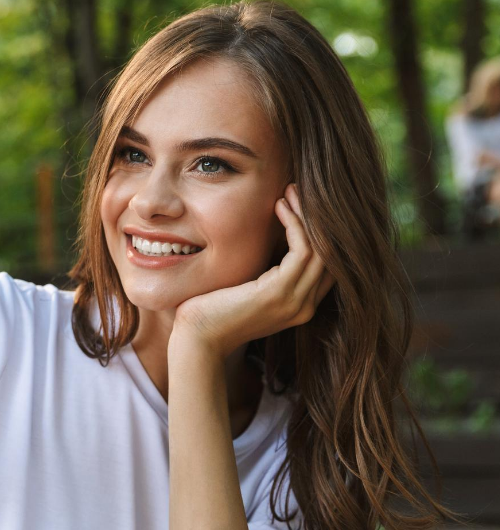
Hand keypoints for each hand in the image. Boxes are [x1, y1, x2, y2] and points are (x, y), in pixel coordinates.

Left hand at [171, 183, 336, 359]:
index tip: (302, 205)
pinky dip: (295, 224)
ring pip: (322, 249)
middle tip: (299, 190)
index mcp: (299, 306)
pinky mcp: (279, 294)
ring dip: (307, 216)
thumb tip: (269, 241)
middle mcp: (304, 306)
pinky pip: (303, 250)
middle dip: (318, 219)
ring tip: (290, 192)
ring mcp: (295, 302)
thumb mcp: (246, 288)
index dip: (319, 232)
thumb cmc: (212, 312)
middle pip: (331, 254)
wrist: (197, 339)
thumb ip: (265, 272)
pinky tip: (279, 207)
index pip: (327, 265)